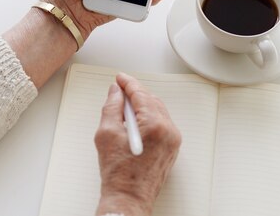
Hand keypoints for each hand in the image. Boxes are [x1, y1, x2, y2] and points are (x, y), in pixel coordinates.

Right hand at [94, 73, 181, 215]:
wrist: (128, 199)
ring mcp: (173, 141)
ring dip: (142, 105)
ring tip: (124, 106)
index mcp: (155, 126)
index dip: (128, 83)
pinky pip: (161, 123)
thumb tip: (116, 93)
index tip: (120, 79)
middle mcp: (169, 131)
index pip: (141, 94)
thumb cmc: (118, 175)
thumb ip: (111, 108)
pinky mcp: (171, 148)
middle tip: (119, 91)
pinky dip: (148, 117)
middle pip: (151, 100)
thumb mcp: (107, 134)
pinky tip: (134, 120)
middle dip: (135, 93)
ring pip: (158, 111)